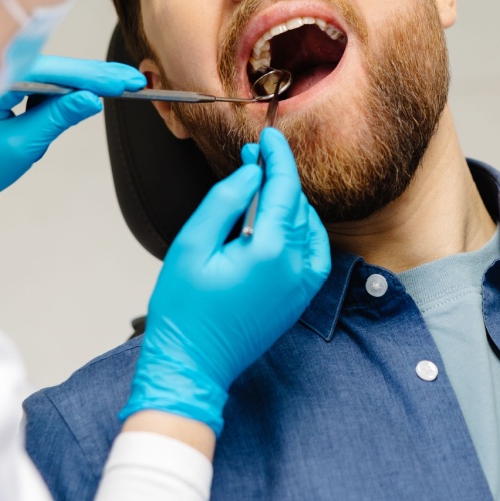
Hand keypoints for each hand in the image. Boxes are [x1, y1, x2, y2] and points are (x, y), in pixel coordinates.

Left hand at [0, 55, 145, 223]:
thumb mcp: (20, 147)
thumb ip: (57, 118)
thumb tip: (91, 99)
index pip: (47, 72)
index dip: (88, 76)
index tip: (121, 82)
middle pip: (51, 66)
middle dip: (92, 75)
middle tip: (131, 80)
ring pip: (47, 73)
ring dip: (81, 80)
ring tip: (117, 85)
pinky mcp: (1, 88)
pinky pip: (37, 82)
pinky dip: (62, 89)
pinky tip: (87, 92)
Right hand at [123, 129, 331, 433]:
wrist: (193, 363)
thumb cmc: (184, 310)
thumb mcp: (193, 244)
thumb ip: (226, 201)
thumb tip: (253, 171)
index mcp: (271, 251)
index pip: (285, 187)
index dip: (277, 156)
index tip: (268, 136)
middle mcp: (297, 267)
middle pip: (298, 203)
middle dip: (277, 176)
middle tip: (252, 160)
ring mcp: (304, 285)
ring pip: (308, 223)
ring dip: (288, 200)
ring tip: (259, 188)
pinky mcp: (302, 297)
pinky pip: (315, 249)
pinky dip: (302, 228)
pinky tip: (280, 221)